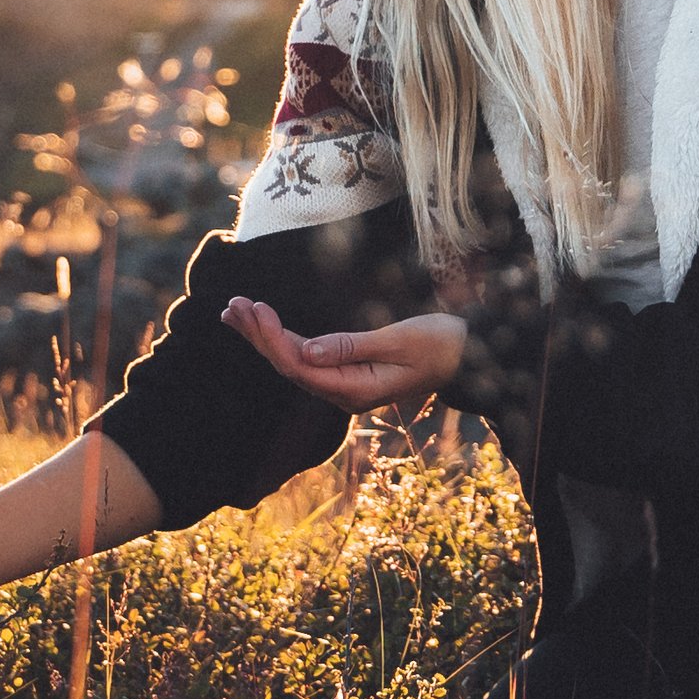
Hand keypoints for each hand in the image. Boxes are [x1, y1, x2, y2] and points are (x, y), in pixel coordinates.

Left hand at [224, 298, 468, 407]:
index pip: (301, 367)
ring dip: (264, 336)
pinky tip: (262, 325)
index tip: (256, 308)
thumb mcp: (399, 340)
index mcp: (356, 390)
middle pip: (290, 366)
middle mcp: (344, 393)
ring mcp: (344, 384)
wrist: (466, 355)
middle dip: (259, 335)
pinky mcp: (346, 372)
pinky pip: (306, 358)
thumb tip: (309, 351)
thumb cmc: (439, 344)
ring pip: (294, 361)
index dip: (273, 339)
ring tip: (234, 312)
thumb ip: (353, 347)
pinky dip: (282, 338)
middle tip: (232, 306)